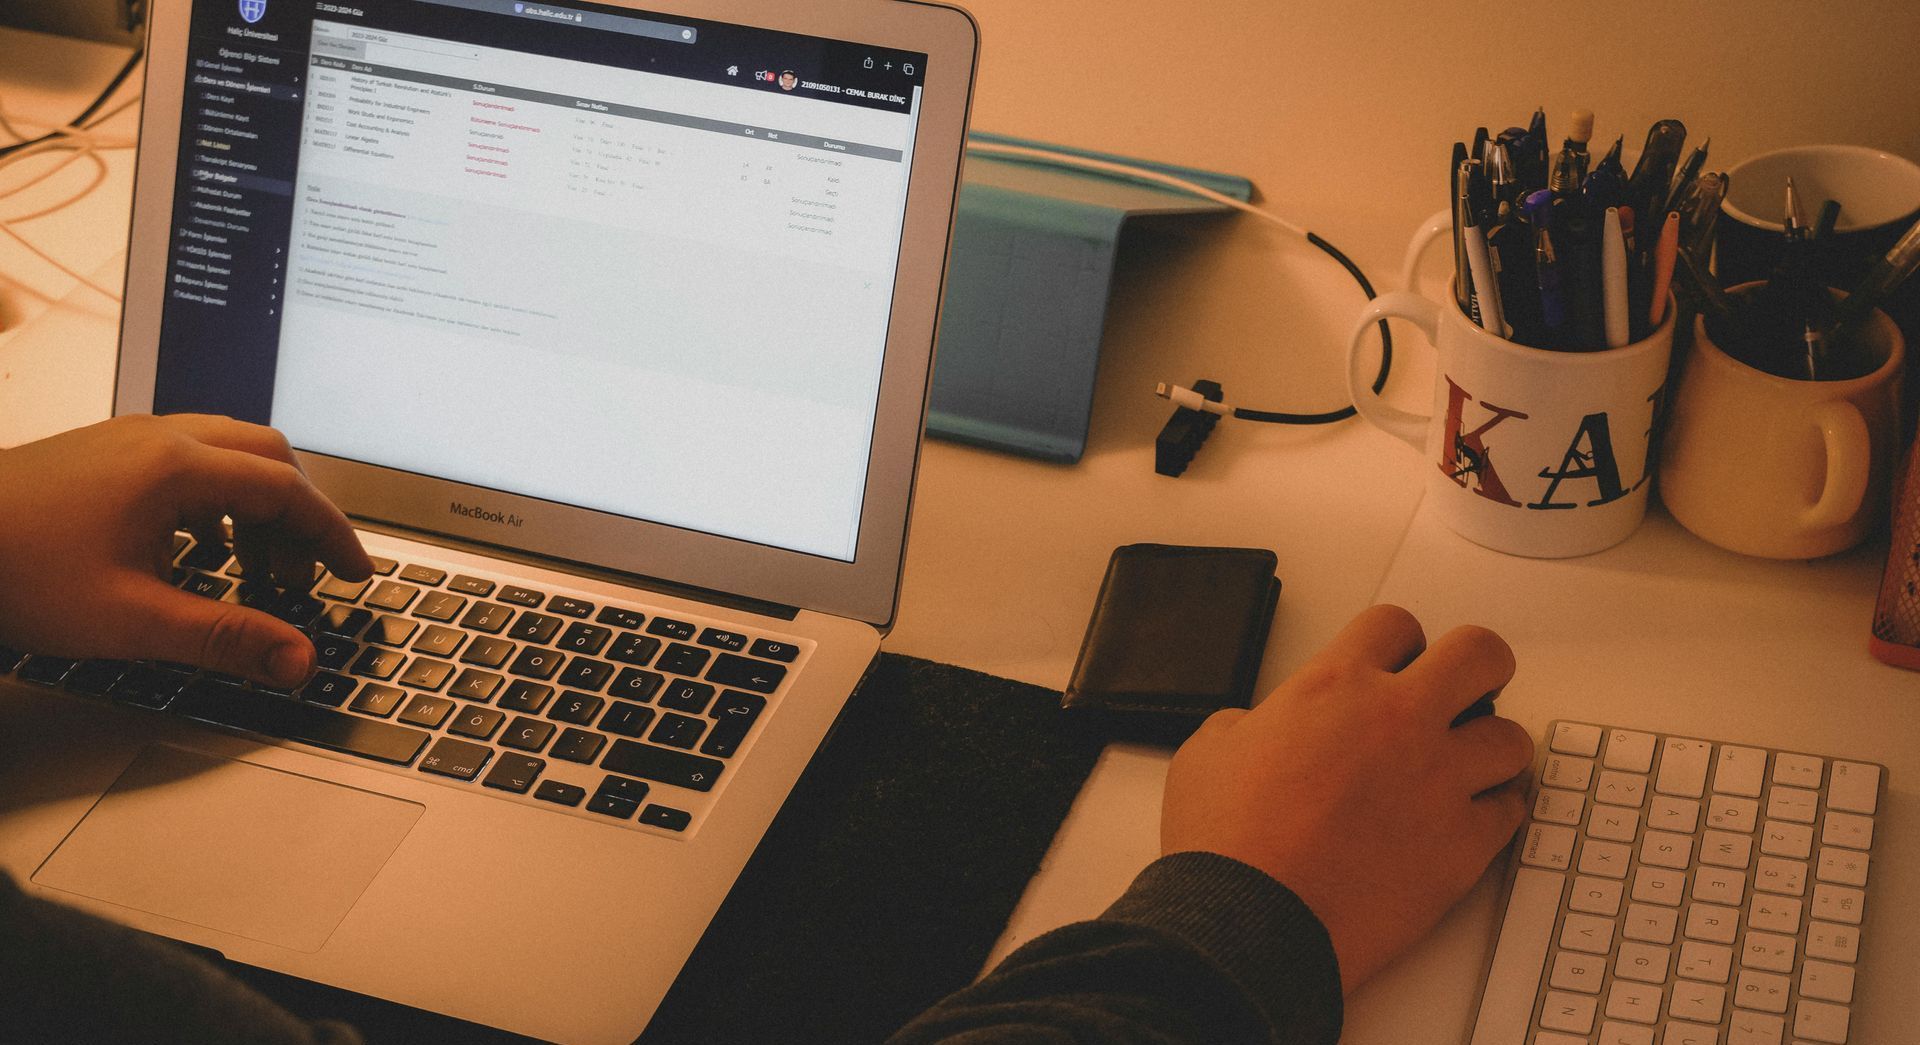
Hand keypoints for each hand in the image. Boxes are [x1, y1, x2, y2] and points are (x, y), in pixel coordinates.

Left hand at [0, 414, 371, 687]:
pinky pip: (189, 458)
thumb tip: (295, 659)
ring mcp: (129, 440)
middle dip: (301, 516)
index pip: (289, 490)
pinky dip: (218, 499)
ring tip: (256, 569)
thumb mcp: (132, 620)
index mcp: (177, 468)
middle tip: (308, 573)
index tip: (353, 573)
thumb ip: (226, 638)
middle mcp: (159, 439)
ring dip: (259, 506)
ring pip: (229, 453)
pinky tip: (199, 547)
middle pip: (270, 458)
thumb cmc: (17, 569)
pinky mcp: (105, 452)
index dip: (332, 536)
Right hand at [1160, 604, 1532, 993]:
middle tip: (1464, 693)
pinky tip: (1470, 820)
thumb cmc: (1226, 845)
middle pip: (1481, 654)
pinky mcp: (1464, 844)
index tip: (1396, 665)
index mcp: (1334, 686)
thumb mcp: (1208, 752)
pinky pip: (1512, 811)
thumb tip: (1260, 728)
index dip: (1398, 643)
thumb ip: (1249, 722)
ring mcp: (1440, 781)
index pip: (1396, 623)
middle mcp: (1398, 721)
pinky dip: (1495, 813)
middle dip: (1477, 669)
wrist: (1250, 924)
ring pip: (1512, 738)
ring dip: (1490, 750)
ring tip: (1468, 768)